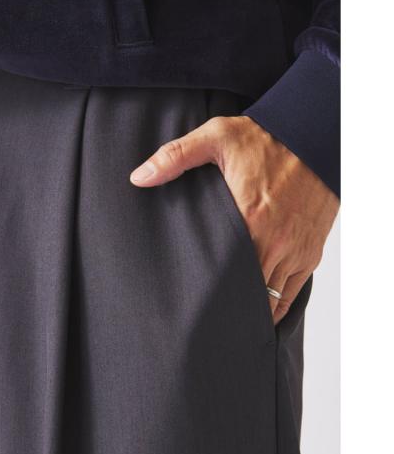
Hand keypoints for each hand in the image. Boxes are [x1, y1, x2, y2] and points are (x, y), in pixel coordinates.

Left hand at [130, 116, 338, 323]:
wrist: (314, 134)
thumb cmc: (265, 139)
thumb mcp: (216, 137)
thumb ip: (175, 157)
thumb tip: (139, 178)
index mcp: (248, 219)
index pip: (223, 272)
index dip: (205, 291)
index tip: (188, 301)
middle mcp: (274, 241)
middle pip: (246, 294)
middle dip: (224, 306)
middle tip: (201, 318)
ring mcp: (295, 250)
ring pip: (270, 300)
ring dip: (248, 309)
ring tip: (223, 319)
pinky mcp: (310, 252)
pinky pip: (292, 293)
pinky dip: (275, 306)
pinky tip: (255, 312)